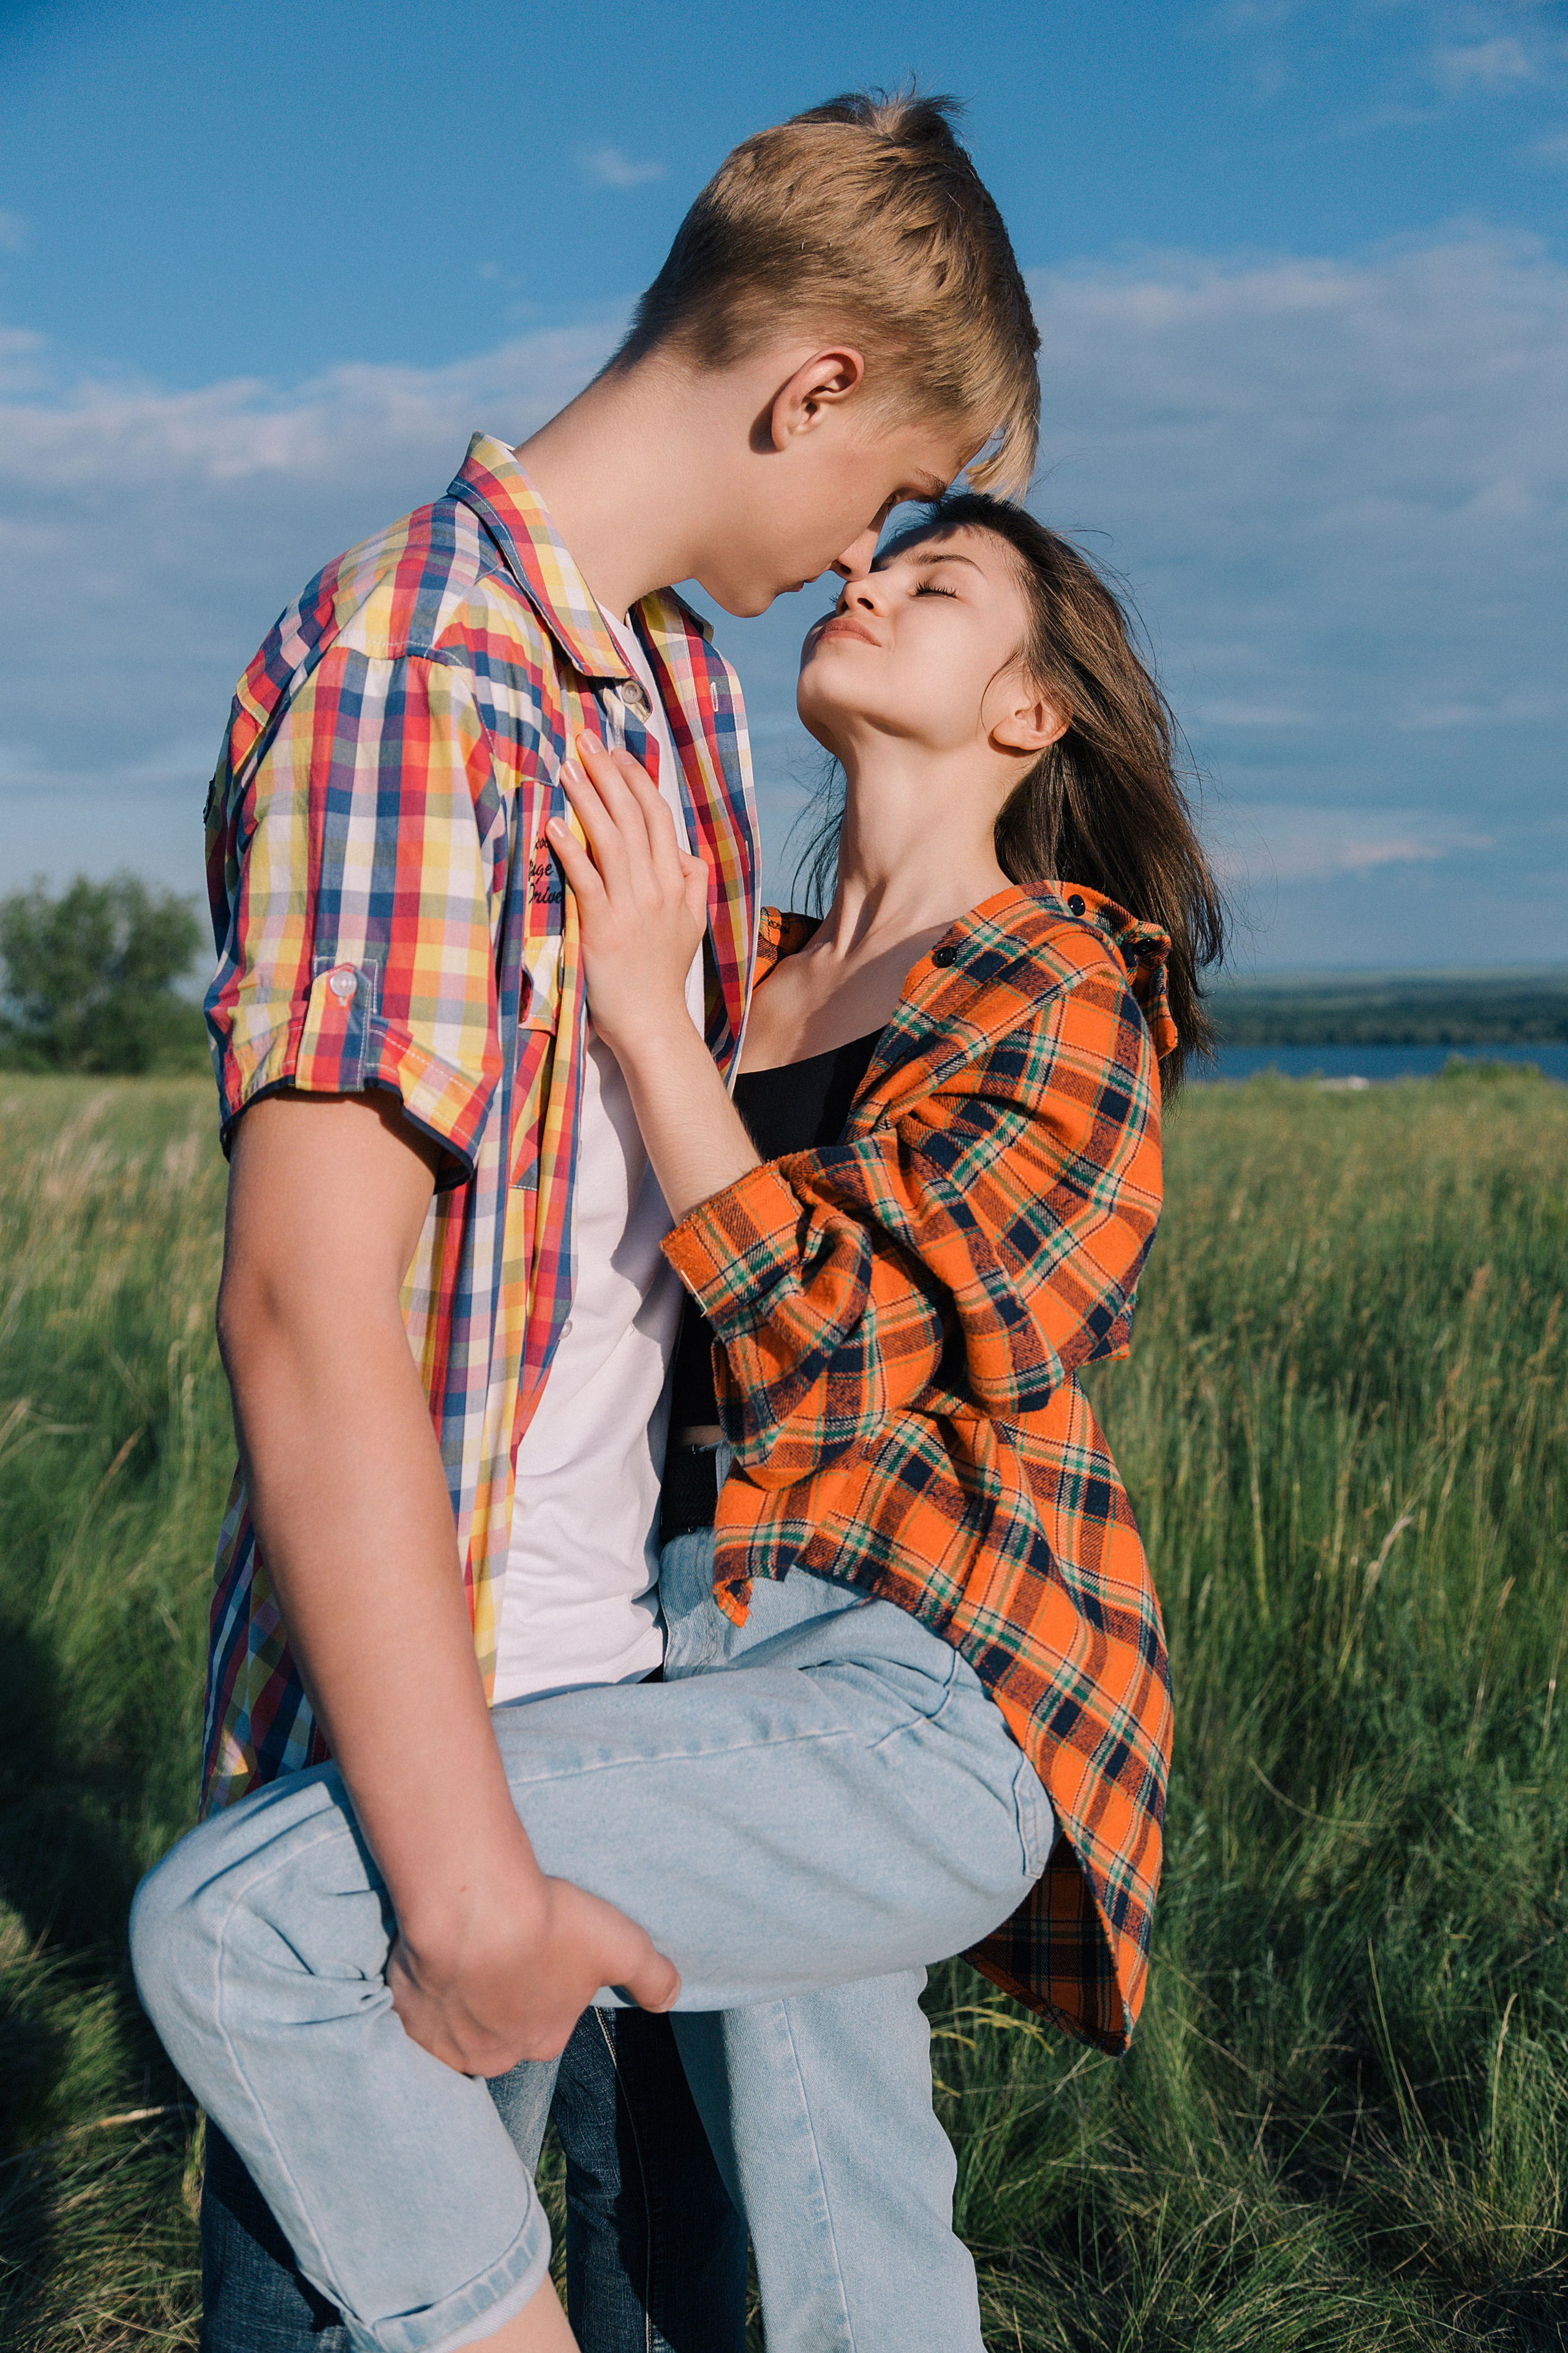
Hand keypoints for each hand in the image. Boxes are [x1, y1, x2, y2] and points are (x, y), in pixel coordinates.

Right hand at [388, 1864, 680, 2075]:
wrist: (471, 1908)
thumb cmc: (549, 1925)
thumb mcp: (623, 1945)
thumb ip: (653, 1976)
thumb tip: (674, 1997)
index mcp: (543, 2040)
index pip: (548, 2023)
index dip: (545, 1986)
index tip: (538, 1949)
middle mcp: (492, 2056)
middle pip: (498, 2031)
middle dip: (499, 2000)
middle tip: (497, 1949)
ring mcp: (444, 2042)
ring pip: (455, 2026)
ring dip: (459, 1998)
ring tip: (463, 1952)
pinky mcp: (404, 2016)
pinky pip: (412, 2011)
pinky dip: (419, 1990)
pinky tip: (428, 1958)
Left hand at [545, 736, 707, 1060]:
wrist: (653, 1023)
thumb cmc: (662, 976)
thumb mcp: (692, 926)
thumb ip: (694, 885)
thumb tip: (688, 853)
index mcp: (677, 883)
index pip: (659, 818)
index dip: (637, 780)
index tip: (617, 753)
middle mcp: (657, 888)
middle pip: (634, 817)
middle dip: (609, 773)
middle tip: (585, 741)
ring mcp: (631, 906)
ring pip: (611, 839)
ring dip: (588, 798)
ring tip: (567, 767)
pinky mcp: (603, 927)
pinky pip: (587, 879)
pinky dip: (571, 848)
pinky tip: (555, 823)